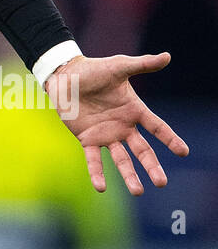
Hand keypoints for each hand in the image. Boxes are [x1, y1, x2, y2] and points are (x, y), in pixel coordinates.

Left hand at [45, 52, 188, 194]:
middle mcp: (123, 126)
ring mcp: (106, 135)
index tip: (183, 151)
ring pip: (121, 159)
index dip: (170, 139)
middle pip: (142, 150)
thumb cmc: (94, 70)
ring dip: (129, 176)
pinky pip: (94, 159)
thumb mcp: (119, 66)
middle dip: (152, 166)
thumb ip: (142, 64)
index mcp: (134, 110)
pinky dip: (97, 173)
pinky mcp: (87, 139)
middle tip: (161, 182)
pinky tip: (101, 187)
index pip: (157, 127)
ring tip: (138, 192)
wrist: (66, 75)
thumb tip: (168, 56)